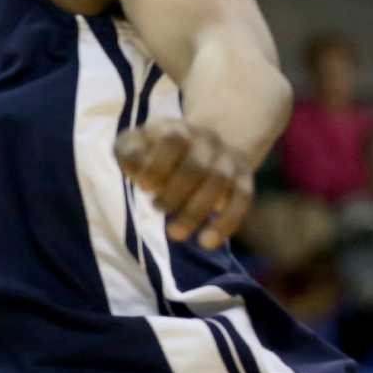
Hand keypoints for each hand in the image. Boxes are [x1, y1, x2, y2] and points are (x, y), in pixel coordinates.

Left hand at [114, 119, 254, 248]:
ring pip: (219, 183)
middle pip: (197, 166)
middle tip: (157, 208)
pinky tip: (206, 242)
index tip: (143, 187)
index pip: (173, 140)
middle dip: (175, 192)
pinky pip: (241, 201)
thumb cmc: (158, 151)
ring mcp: (228, 160)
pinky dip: (225, 223)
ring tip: (174, 233)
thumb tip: (134, 169)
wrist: (204, 143)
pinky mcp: (243, 180)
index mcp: (177, 129)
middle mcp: (207, 141)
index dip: (159, 164)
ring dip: (196, 211)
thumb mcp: (138, 144)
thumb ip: (129, 153)